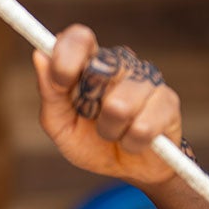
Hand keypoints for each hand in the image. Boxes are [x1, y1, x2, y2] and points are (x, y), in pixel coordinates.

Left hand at [32, 24, 182, 185]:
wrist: (128, 170)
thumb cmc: (89, 142)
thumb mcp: (59, 123)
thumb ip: (49, 92)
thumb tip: (40, 55)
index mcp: (88, 63)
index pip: (78, 38)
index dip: (66, 54)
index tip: (60, 80)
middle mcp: (119, 64)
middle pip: (102, 65)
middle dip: (90, 103)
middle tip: (91, 118)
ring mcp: (146, 79)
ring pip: (119, 105)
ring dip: (109, 131)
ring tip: (113, 133)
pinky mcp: (168, 101)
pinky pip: (142, 126)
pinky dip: (131, 143)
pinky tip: (134, 141)